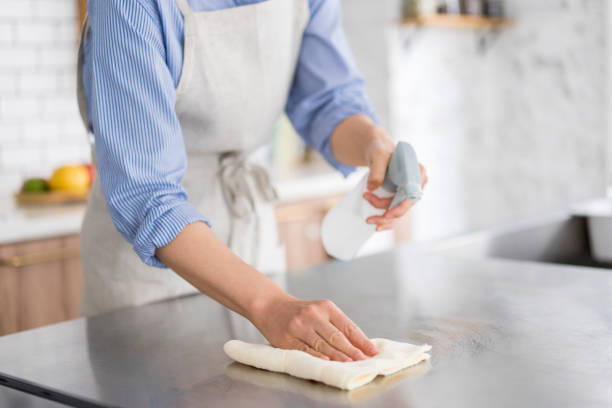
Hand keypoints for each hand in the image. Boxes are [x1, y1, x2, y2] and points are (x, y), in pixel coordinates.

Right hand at [250, 295, 377, 361]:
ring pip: (322, 345)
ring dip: (338, 356)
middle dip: (352, 351)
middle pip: (336, 337)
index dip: (361, 340)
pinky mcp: (287, 339)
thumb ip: (337, 326)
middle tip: (363, 361)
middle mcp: (313, 315)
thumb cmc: (301, 312)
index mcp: (325, 307)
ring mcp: (299, 327)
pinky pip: (305, 350)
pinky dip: (317, 357)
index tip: (372, 351)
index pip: (347, 326)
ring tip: (350, 364)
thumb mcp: (320, 311)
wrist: (271, 306)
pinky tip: (327, 362)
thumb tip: (358, 345)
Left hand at [363, 136, 427, 231]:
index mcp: (417, 172)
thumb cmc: (380, 149)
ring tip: (368, 220)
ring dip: (384, 219)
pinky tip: (376, 225)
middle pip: (404, 206)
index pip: (412, 195)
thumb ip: (376, 170)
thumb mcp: (378, 155)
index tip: (387, 214)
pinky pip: (396, 212)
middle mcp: (417, 184)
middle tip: (368, 218)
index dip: (400, 207)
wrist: (377, 150)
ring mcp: (409, 192)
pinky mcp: (401, 197)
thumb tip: (372, 187)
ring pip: (400, 212)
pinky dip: (386, 219)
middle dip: (386, 214)